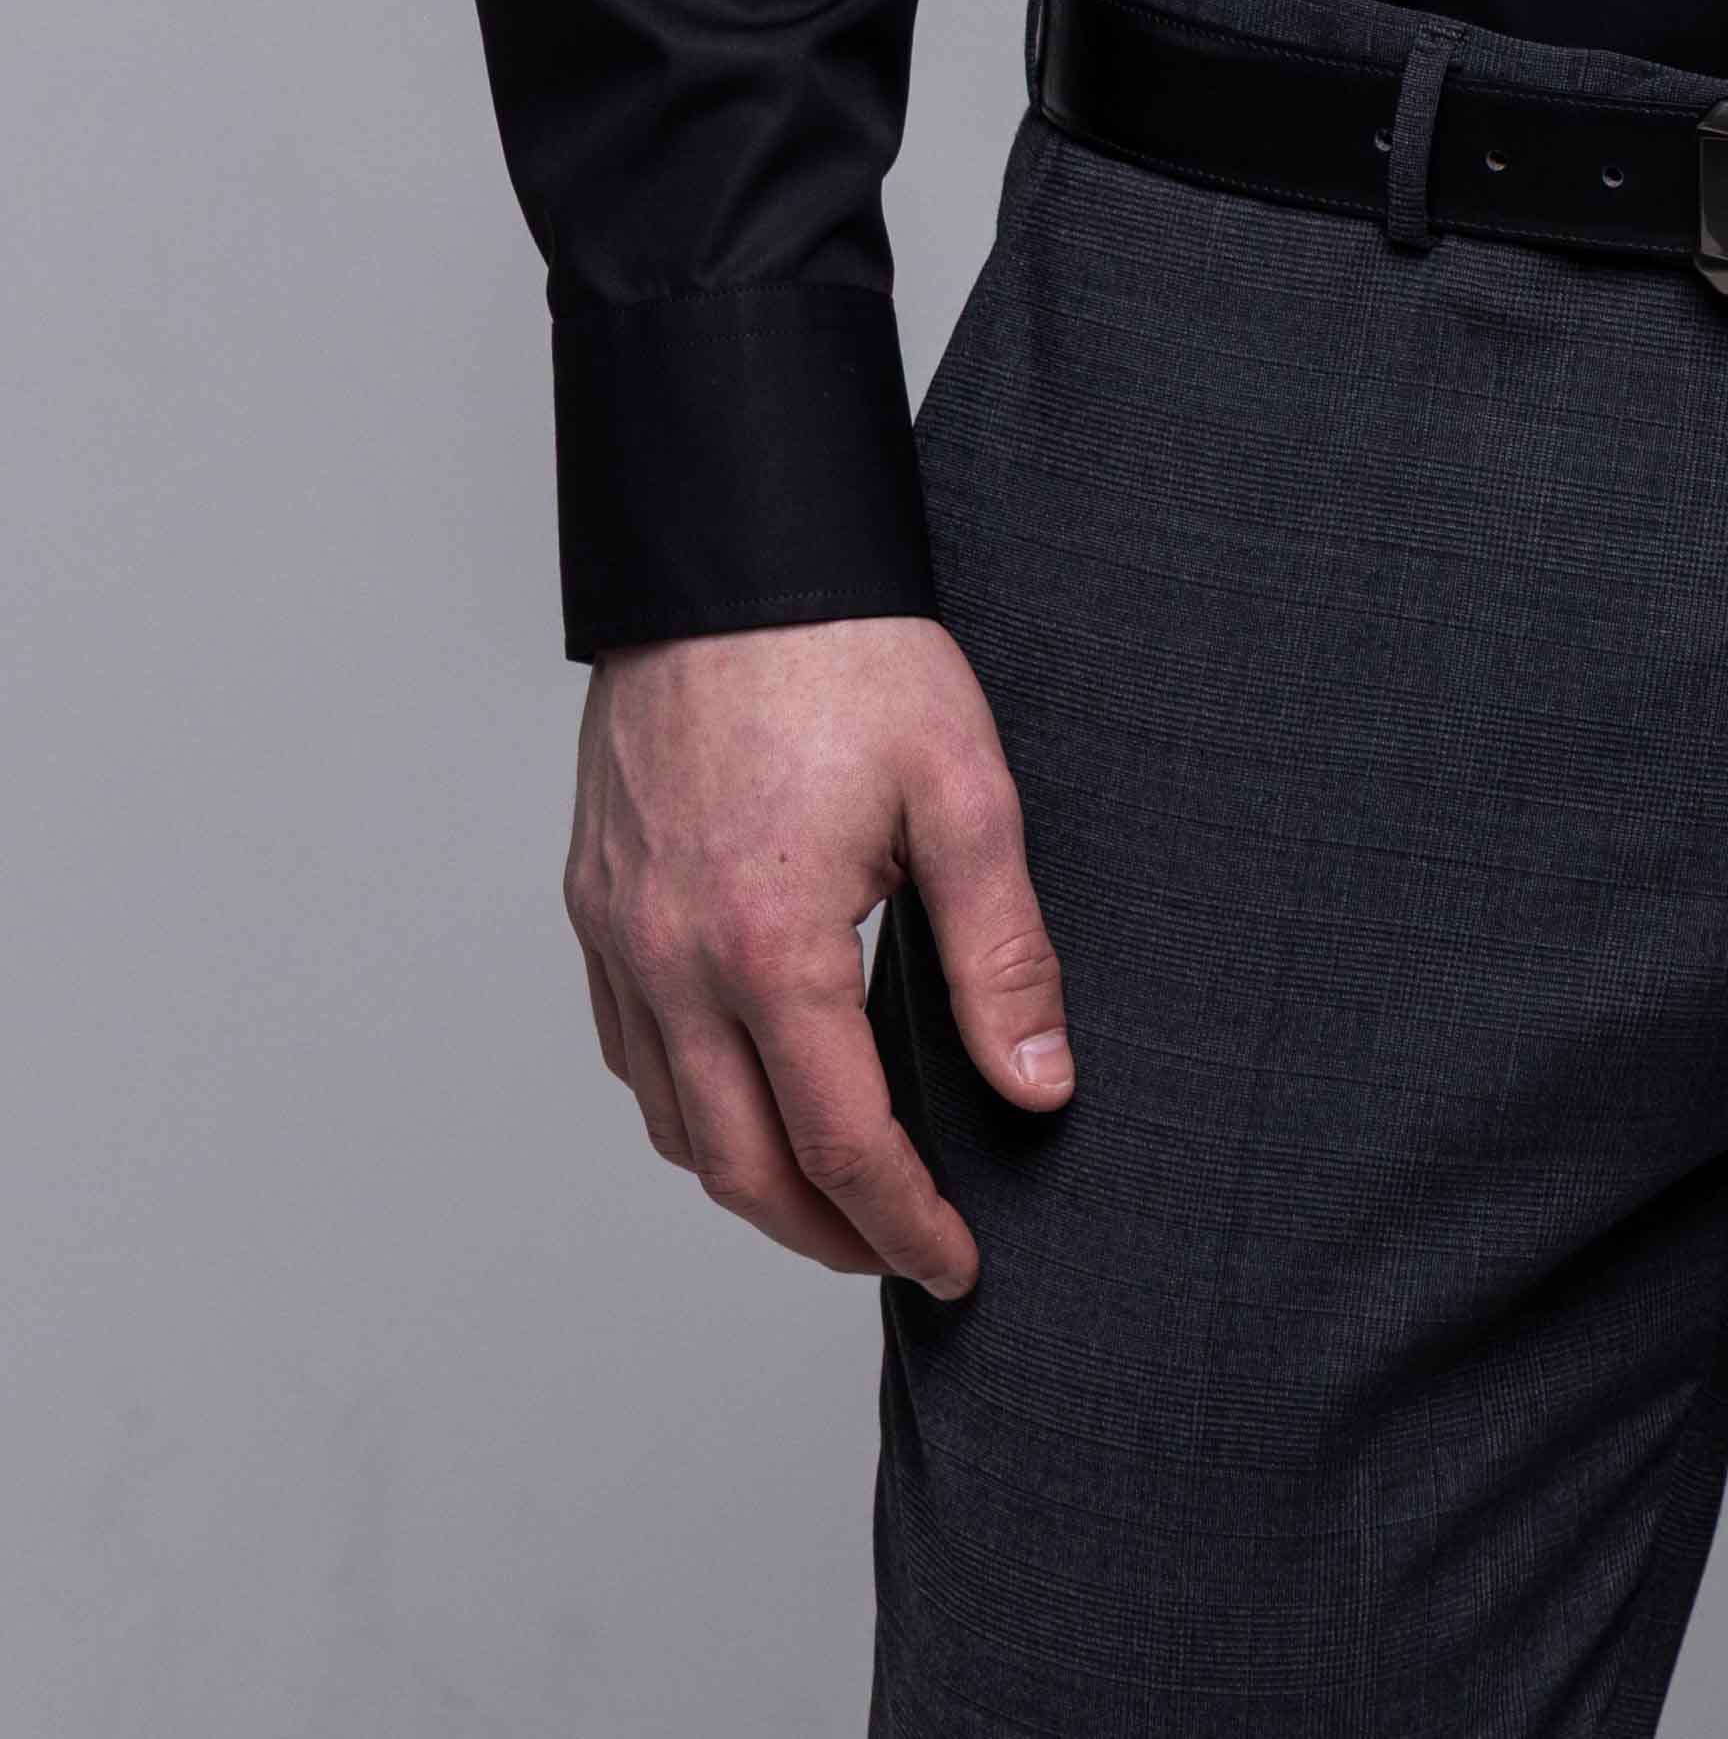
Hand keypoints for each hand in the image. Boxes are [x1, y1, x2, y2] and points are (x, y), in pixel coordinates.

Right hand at [566, 614, 1070, 1293]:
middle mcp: (672, 961)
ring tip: (834, 1192)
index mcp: (768, 946)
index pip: (842, 1144)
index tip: (957, 1263)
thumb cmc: (854, 658)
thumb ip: (1004, 953)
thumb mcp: (965, 793)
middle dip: (825, 1235)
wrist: (736, 556)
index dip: (905, 1224)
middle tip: (900, 1252)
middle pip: (739, 1169)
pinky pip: (629, 1051)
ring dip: (750, 1181)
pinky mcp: (595, 902)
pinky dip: (687, 1104)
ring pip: (671, 1123)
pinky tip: (747, 1094)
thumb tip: (1039, 1087)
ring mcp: (619, 935)